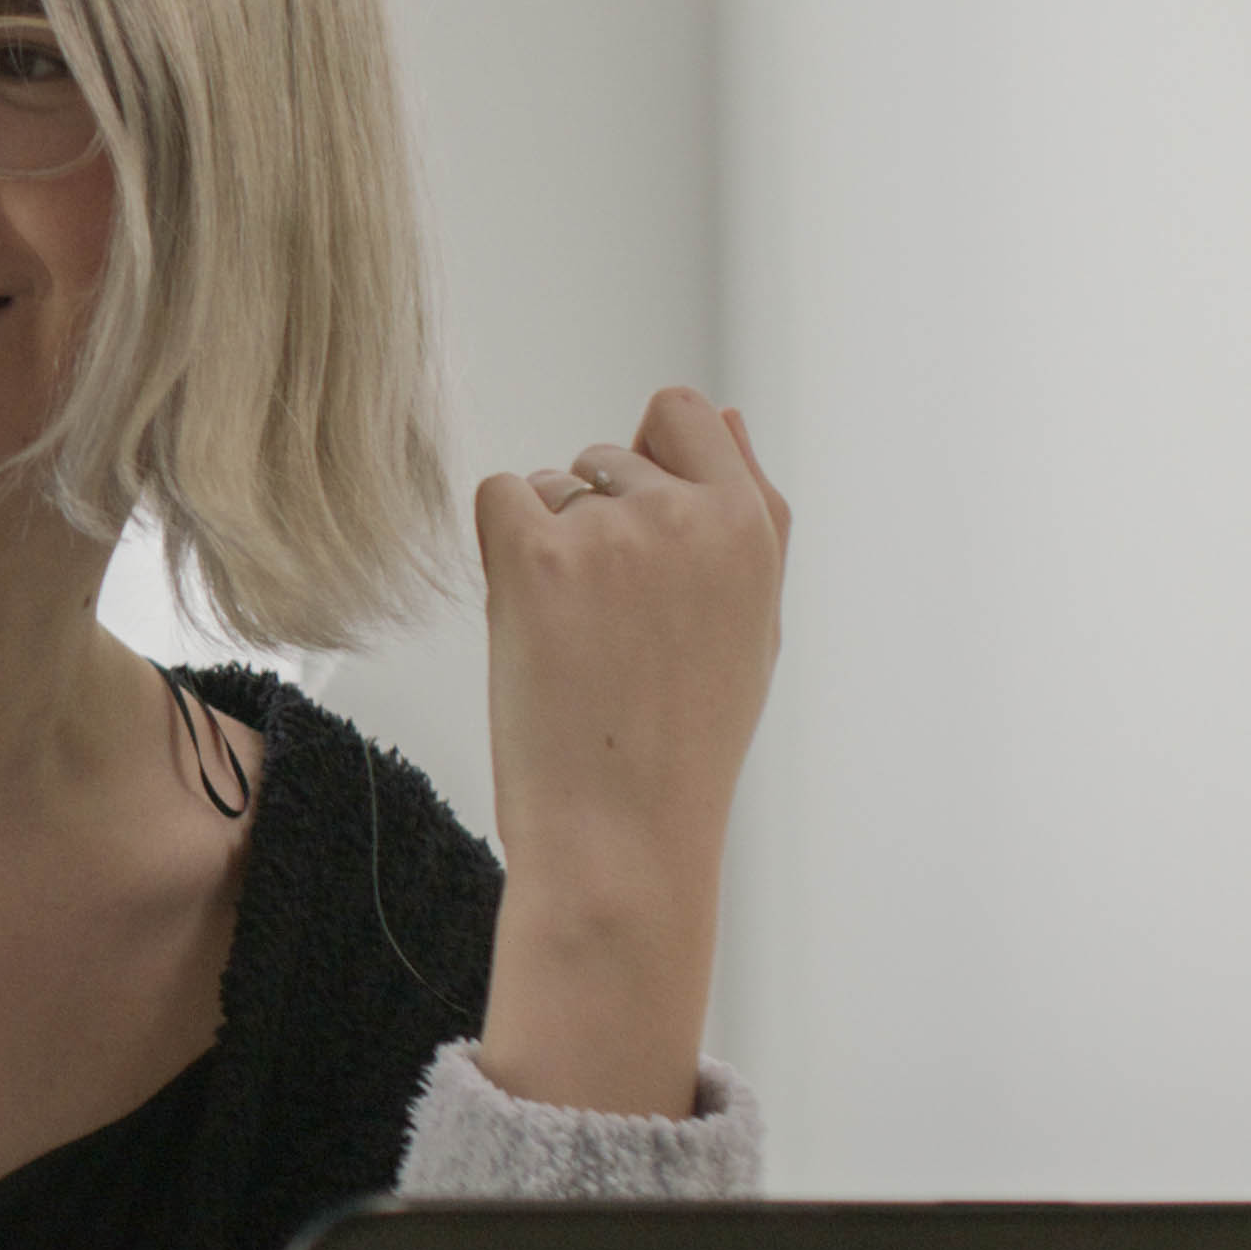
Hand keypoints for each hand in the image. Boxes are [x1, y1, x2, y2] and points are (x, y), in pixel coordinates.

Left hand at [466, 389, 789, 1123]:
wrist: (622, 837)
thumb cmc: (685, 739)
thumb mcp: (752, 624)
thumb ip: (750, 512)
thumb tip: (726, 412)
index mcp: (751, 527)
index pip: (684, 414)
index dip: (651, 464)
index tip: (642, 542)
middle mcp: (689, 514)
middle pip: (608, 455)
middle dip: (596, 521)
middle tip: (612, 628)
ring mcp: (612, 532)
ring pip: (552, 485)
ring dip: (549, 544)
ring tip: (579, 642)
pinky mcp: (535, 556)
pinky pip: (498, 498)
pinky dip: (500, 551)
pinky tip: (531, 624)